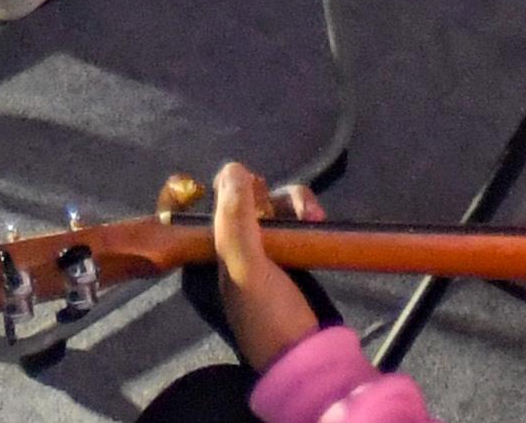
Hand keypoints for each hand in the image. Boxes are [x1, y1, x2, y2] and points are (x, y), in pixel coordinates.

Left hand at [208, 163, 328, 373]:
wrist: (311, 358)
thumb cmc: (270, 318)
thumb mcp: (247, 269)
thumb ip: (235, 221)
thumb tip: (233, 168)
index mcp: (210, 254)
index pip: (207, 204)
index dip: (227, 187)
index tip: (250, 183)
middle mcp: (232, 250)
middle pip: (245, 199)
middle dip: (270, 195)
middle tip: (296, 208)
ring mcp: (263, 254)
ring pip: (272, 207)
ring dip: (293, 202)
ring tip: (314, 216)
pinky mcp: (290, 258)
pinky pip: (292, 223)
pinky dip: (304, 215)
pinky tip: (318, 220)